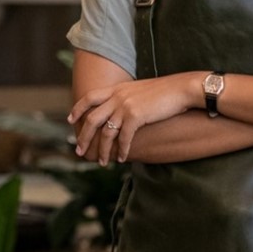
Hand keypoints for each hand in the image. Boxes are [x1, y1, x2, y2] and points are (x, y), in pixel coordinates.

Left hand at [67, 73, 195, 165]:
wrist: (182, 89)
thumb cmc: (165, 92)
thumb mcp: (140, 91)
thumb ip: (127, 98)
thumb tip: (120, 110)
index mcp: (117, 88)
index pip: (89, 97)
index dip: (77, 109)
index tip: (70, 120)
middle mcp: (117, 96)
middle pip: (91, 118)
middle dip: (84, 137)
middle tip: (80, 151)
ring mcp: (125, 105)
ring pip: (105, 132)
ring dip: (102, 150)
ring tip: (102, 163)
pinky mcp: (135, 116)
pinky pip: (123, 138)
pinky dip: (121, 151)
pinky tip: (122, 159)